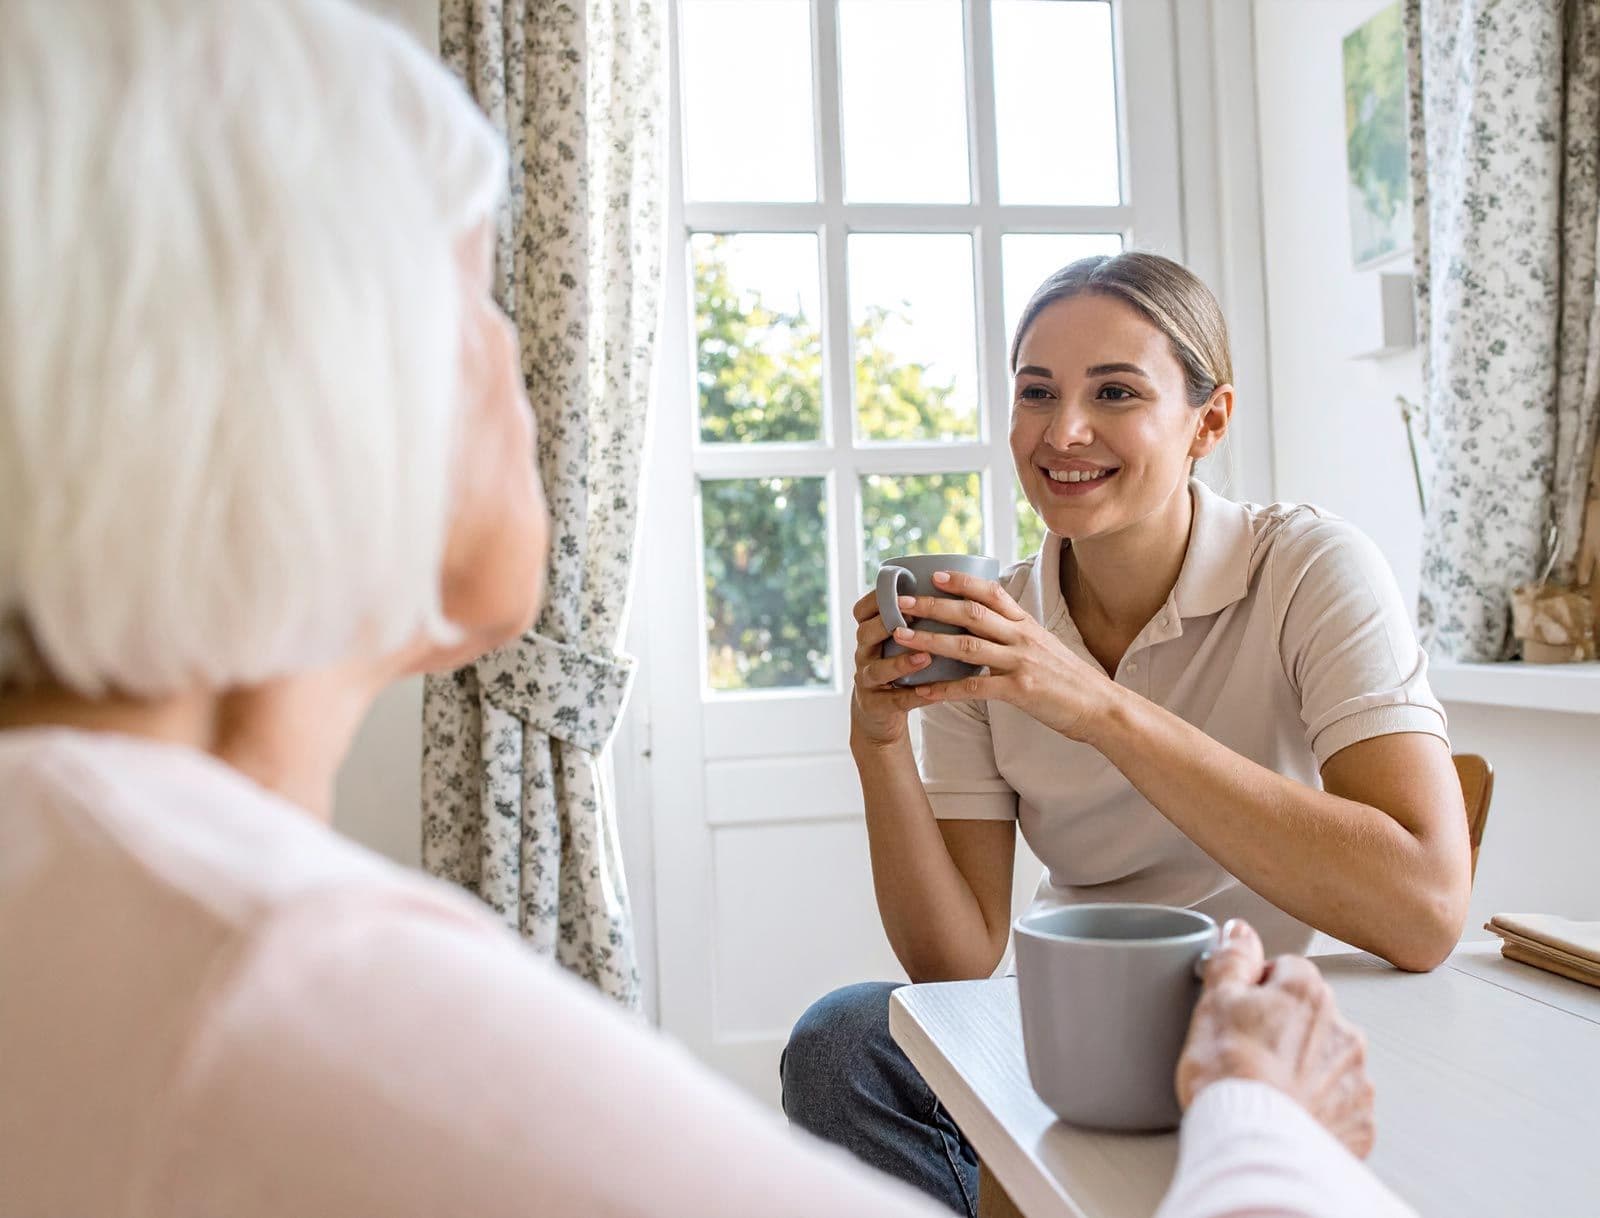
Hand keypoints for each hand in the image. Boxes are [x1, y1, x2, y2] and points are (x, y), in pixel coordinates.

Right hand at [848, 589, 937, 748]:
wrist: (880, 715)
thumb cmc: (899, 669)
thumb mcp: (899, 644)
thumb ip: (914, 621)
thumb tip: (955, 588)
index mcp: (869, 634)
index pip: (862, 610)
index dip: (876, 599)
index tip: (902, 590)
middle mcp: (863, 654)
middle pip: (865, 634)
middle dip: (886, 624)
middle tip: (914, 616)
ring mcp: (867, 681)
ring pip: (877, 668)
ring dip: (901, 662)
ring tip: (926, 656)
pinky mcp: (875, 706)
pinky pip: (894, 700)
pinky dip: (913, 696)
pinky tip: (932, 692)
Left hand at [886, 569, 1113, 740]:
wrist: (1100, 707)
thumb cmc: (1067, 678)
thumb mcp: (1043, 645)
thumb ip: (1014, 632)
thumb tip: (983, 622)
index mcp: (1026, 624)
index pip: (991, 592)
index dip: (961, 581)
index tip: (933, 575)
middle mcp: (1022, 638)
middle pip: (971, 614)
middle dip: (932, 606)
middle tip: (901, 602)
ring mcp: (1021, 663)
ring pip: (967, 647)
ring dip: (930, 642)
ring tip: (901, 638)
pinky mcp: (1020, 691)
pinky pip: (975, 688)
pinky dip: (946, 689)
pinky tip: (923, 690)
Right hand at [1176, 920, 1376, 1158]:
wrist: (1254, 1142)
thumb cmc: (1231, 1073)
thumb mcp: (1214, 1000)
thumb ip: (1232, 959)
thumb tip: (1239, 932)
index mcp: (1307, 993)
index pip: (1286, 970)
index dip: (1256, 989)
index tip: (1238, 1012)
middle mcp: (1342, 1031)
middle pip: (1310, 1016)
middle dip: (1283, 1030)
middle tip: (1246, 1053)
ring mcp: (1355, 1080)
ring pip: (1326, 1061)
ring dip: (1303, 1070)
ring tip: (1265, 1090)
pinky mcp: (1358, 1123)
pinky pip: (1338, 1107)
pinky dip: (1317, 1110)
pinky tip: (1286, 1117)